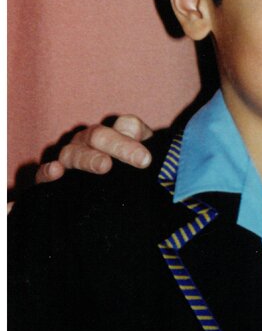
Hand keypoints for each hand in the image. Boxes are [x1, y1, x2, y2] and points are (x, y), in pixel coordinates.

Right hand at [35, 116, 153, 181]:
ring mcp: (69, 157)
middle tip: (140, 160)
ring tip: (105, 166)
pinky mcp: (51, 179)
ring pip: (74, 152)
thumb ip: (144, 156)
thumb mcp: (140, 166)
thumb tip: (147, 156)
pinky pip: (43, 173)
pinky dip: (48, 171)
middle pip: (100, 136)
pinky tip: (56, 171)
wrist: (102, 204)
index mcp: (115, 135)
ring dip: (89, 158)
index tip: (147, 159)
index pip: (127, 126)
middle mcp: (90, 142)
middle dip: (120, 146)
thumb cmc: (127, 179)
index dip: (137, 137)